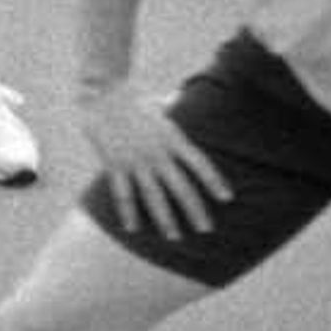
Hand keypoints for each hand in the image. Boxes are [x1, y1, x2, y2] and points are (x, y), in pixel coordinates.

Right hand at [80, 80, 230, 240]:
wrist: (103, 93)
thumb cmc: (133, 96)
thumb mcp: (160, 104)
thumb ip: (175, 109)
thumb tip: (182, 103)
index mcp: (173, 138)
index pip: (200, 164)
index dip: (214, 181)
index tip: (227, 198)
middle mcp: (158, 153)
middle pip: (181, 188)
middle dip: (195, 210)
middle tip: (206, 230)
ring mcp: (136, 162)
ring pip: (154, 197)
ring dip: (165, 219)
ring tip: (175, 237)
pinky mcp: (115, 166)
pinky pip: (123, 195)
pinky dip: (128, 213)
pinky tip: (133, 228)